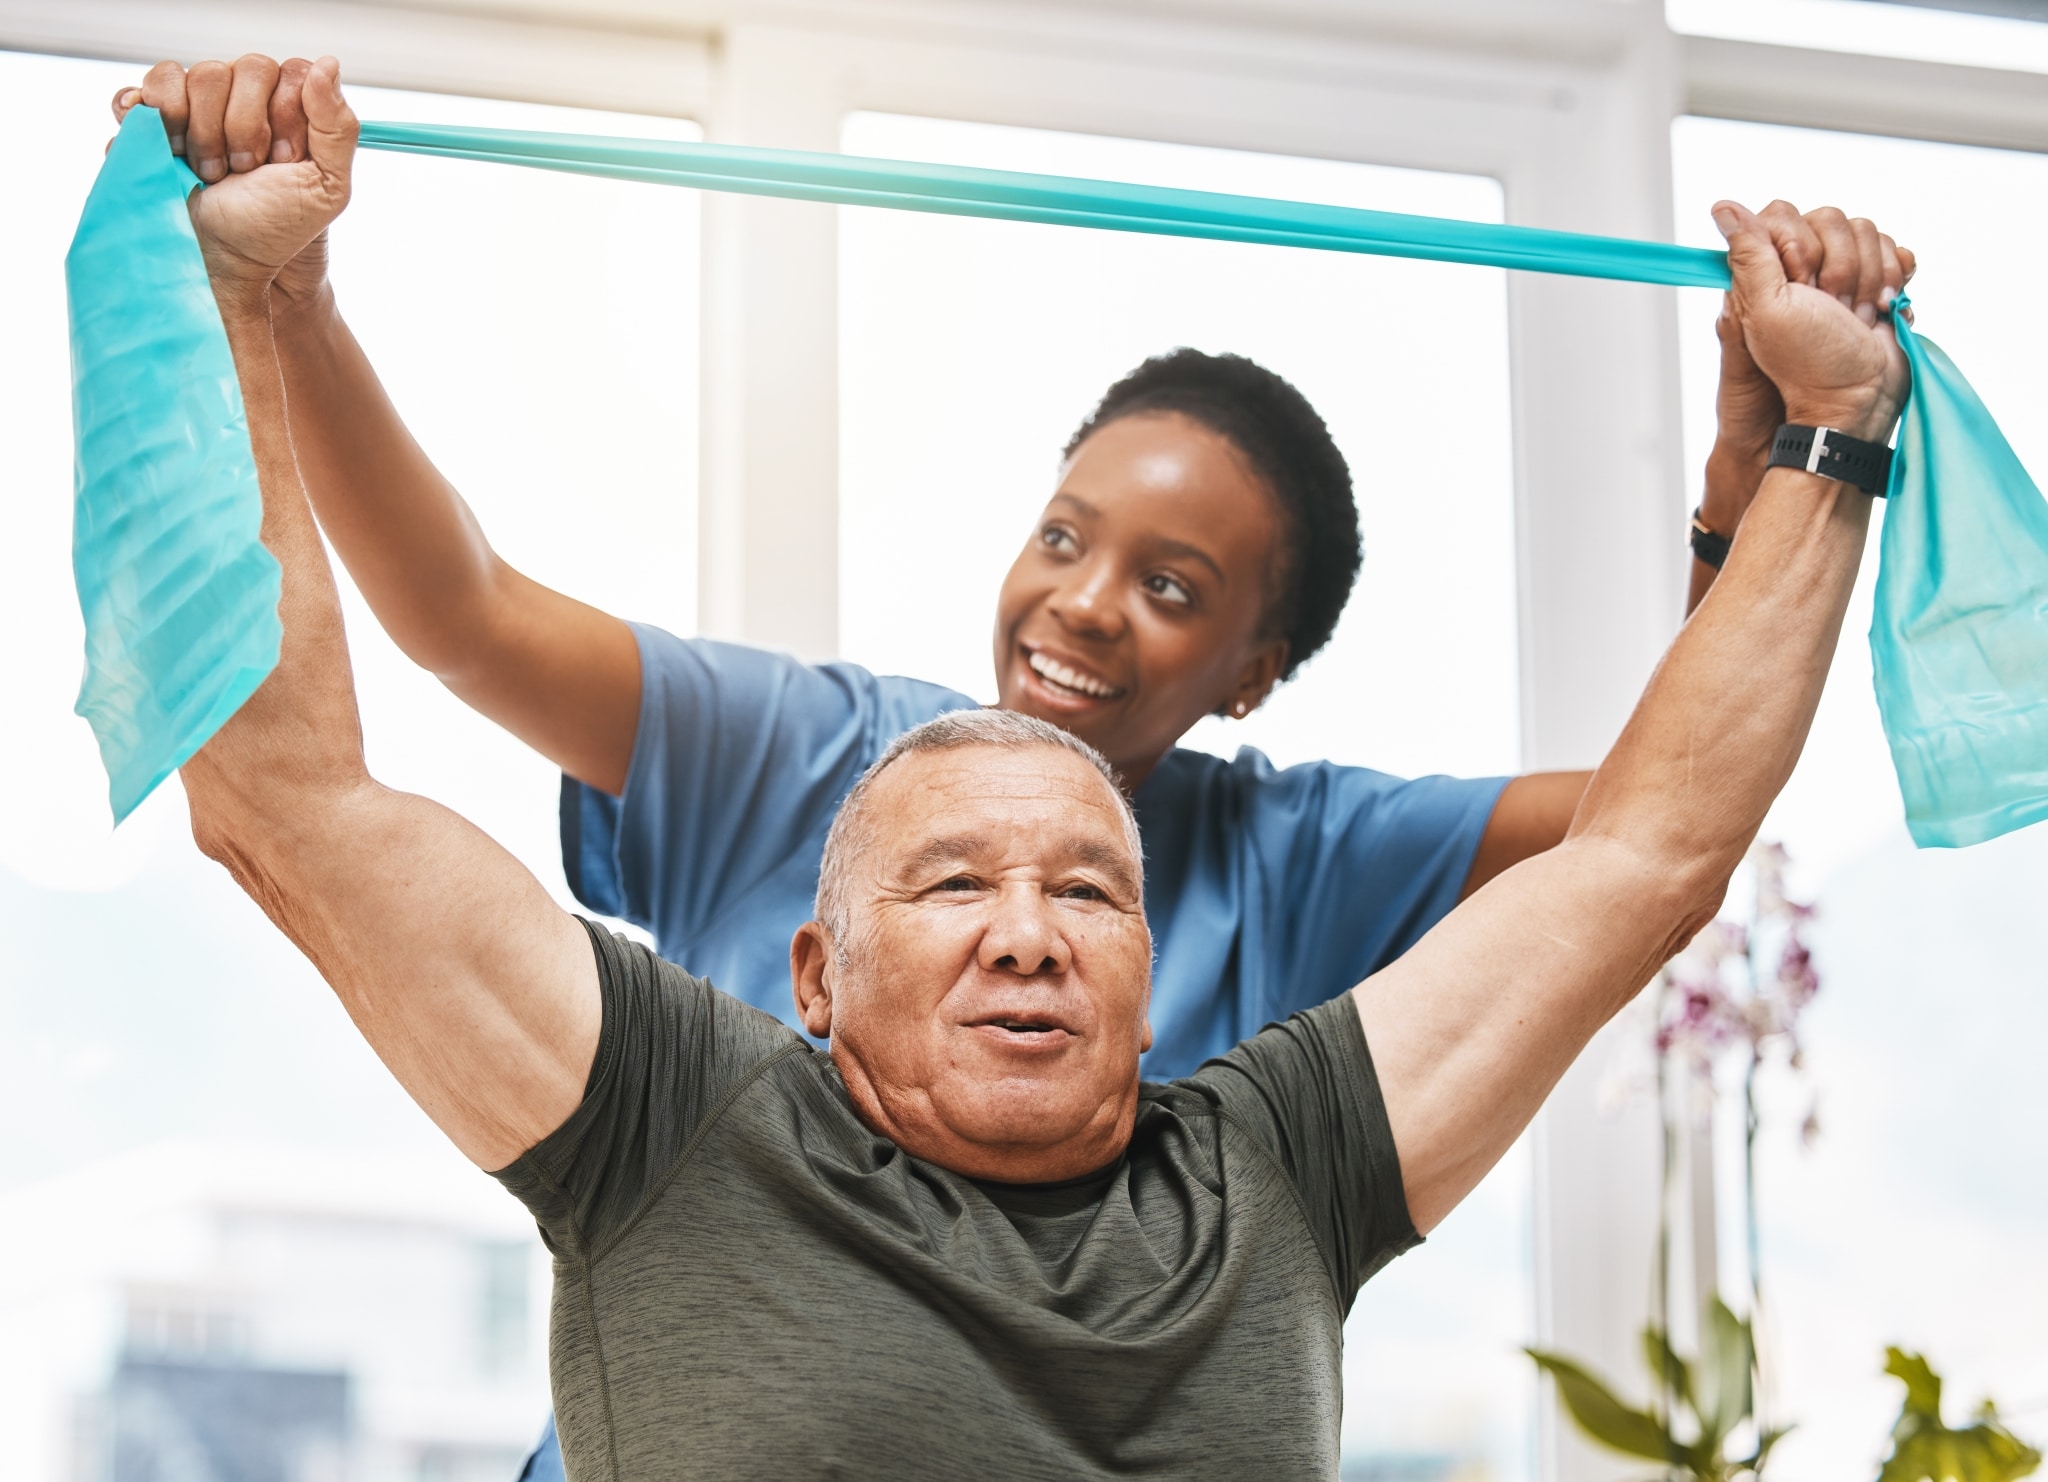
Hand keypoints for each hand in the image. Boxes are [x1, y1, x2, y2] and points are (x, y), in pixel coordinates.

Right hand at [112, 56, 355, 309]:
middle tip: (243, 170)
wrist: (219, 258)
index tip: (280, 162)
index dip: (283, 118)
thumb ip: (338, 126)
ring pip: (199, 73)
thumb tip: (327, 64)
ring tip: (209, 171)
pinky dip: (157, 113)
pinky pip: (154, 83)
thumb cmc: (275, 228)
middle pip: (245, 67)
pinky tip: (169, 149)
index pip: (290, 72)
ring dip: (203, 132)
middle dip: (243, 129)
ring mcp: (202, 102)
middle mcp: (247, 97)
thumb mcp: (326, 186)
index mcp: (291, 108)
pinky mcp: (158, 114)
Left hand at [1713, 199, 1911, 444]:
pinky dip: (1894, 278)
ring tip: (1857, 318)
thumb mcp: (1766, 310)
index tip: (1801, 285)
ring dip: (1869, 278)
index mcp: (1767, 271)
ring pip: (1867, 232)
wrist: (1859, 400)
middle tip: (1832, 309)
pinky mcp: (1875, 283)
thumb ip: (1747, 256)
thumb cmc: (1809, 364)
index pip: (1784, 215)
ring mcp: (1841, 274)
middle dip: (1839, 267)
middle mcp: (1802, 268)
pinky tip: (1883, 309)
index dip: (1798, 248)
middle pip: (1832, 218)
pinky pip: (1894, 251)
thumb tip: (1723, 208)